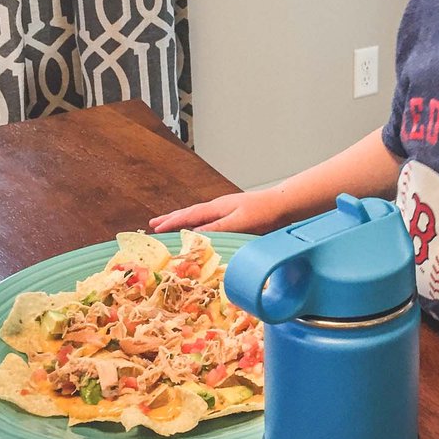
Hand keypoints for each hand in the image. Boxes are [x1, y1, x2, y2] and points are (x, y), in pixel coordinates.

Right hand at [149, 190, 282, 234]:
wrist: (284, 205)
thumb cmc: (264, 214)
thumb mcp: (239, 223)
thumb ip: (217, 228)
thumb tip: (194, 233)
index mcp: (217, 208)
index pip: (189, 216)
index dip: (171, 223)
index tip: (155, 229)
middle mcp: (219, 207)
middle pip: (190, 213)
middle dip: (171, 219)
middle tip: (154, 225)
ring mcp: (226, 210)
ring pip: (198, 216)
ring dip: (182, 221)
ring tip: (169, 224)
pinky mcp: (233, 215)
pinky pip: (208, 219)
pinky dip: (196, 223)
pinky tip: (198, 228)